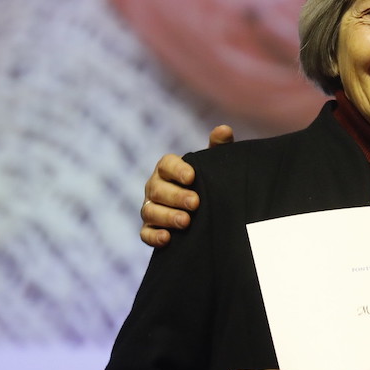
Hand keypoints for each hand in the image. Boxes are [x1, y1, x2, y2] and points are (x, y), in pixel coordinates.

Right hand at [139, 125, 232, 247]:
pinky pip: (145, 233)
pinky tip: (167, 239)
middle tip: (195, 203)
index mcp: (168, 169)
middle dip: (176, 196)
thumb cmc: (207, 181)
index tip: (192, 177)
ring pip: (150, 210)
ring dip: (167, 216)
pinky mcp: (151, 229)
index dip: (177, 170)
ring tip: (186, 222)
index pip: (166, 164)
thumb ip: (218, 147)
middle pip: (158, 189)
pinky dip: (154, 236)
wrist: (206, 208)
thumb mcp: (214, 165)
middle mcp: (155, 187)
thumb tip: (224, 130)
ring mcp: (151, 208)